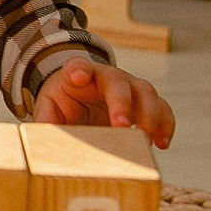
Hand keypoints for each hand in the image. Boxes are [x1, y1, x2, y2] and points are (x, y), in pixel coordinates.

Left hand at [32, 55, 175, 147]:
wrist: (79, 99)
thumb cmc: (63, 105)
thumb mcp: (48, 111)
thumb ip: (46, 124)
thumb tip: (44, 144)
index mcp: (77, 75)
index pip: (77, 65)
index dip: (79, 69)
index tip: (78, 77)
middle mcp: (106, 77)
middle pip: (117, 81)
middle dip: (121, 103)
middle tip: (121, 126)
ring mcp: (129, 87)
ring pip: (145, 91)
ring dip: (149, 115)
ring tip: (145, 141)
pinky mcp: (144, 102)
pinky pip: (162, 108)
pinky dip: (165, 124)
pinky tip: (162, 143)